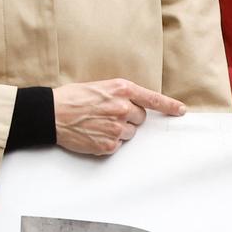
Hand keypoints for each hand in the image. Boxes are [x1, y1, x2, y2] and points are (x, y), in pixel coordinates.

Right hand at [53, 79, 184, 155]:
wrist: (51, 114)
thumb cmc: (71, 98)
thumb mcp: (99, 87)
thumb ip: (120, 95)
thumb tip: (134, 106)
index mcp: (121, 89)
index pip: (153, 99)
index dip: (169, 106)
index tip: (181, 111)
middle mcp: (122, 108)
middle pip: (140, 117)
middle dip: (128, 117)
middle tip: (107, 114)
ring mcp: (117, 128)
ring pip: (130, 133)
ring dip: (118, 130)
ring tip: (97, 124)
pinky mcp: (109, 144)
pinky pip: (118, 145)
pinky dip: (108, 141)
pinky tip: (93, 133)